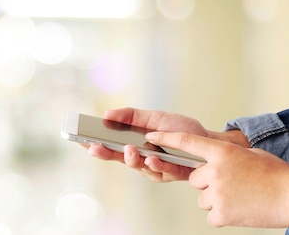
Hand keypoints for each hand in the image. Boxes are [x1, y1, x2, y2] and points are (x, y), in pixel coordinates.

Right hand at [86, 107, 249, 181]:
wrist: (208, 139)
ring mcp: (155, 168)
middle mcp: (141, 159)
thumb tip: (107, 114)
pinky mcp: (171, 174)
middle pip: (118, 160)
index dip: (95, 145)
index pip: (109, 147)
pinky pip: (161, 171)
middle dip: (106, 154)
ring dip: (133, 159)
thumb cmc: (180, 129)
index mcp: (133, 145)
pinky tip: (151, 157)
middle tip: (96, 148)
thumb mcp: (153, 116)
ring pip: (138, 167)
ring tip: (130, 150)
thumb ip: (131, 116)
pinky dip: (156, 164)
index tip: (81, 140)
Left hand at [146, 131, 288, 227]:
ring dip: (216, 199)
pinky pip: (211, 215)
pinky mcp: (221, 213)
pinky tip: (241, 209)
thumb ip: (225, 156)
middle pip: (195, 178)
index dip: (167, 138)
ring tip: (240, 197)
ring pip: (202, 198)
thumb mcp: (249, 155)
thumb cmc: (276, 174)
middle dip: (209, 182)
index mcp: (223, 152)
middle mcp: (216, 171)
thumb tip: (211, 164)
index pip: (187, 142)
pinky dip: (223, 215)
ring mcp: (217, 193)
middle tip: (233, 185)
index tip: (151, 136)